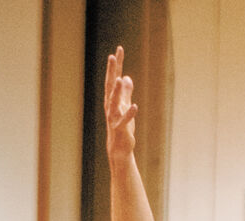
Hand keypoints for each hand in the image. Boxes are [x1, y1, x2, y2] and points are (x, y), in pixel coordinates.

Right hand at [104, 46, 137, 162]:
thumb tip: (126, 77)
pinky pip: (125, 120)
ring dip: (117, 90)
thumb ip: (125, 92)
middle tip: (112, 55)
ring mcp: (114, 116)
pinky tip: (135, 106)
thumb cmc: (122, 126)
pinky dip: (129, 113)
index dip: (116, 64)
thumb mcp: (125, 106)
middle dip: (112, 70)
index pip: (113, 77)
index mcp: (112, 99)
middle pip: (110, 85)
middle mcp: (110, 105)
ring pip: (114, 101)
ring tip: (119, 78)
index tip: (119, 49)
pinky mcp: (120, 128)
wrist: (119, 147)